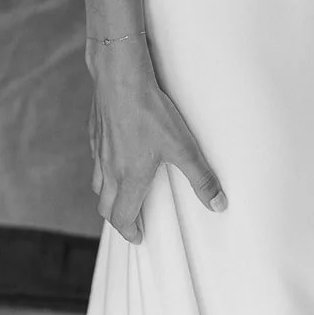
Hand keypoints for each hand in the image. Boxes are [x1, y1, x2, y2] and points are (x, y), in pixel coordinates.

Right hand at [86, 34, 226, 244]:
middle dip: (118, 217)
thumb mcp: (183, 146)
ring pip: (97, 184)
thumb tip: (218, 204)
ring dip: (108, 195)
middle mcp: (109, 169)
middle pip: (105, 206)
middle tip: (132, 220)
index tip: (139, 236)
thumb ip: (201, 177)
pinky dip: (103, 168)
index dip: (130, 231)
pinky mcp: (95, 132)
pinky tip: (116, 156)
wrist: (120, 78)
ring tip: (123, 193)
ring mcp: (99, 150)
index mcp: (129, 179)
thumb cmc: (150, 112)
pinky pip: (95, 159)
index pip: (122, 218)